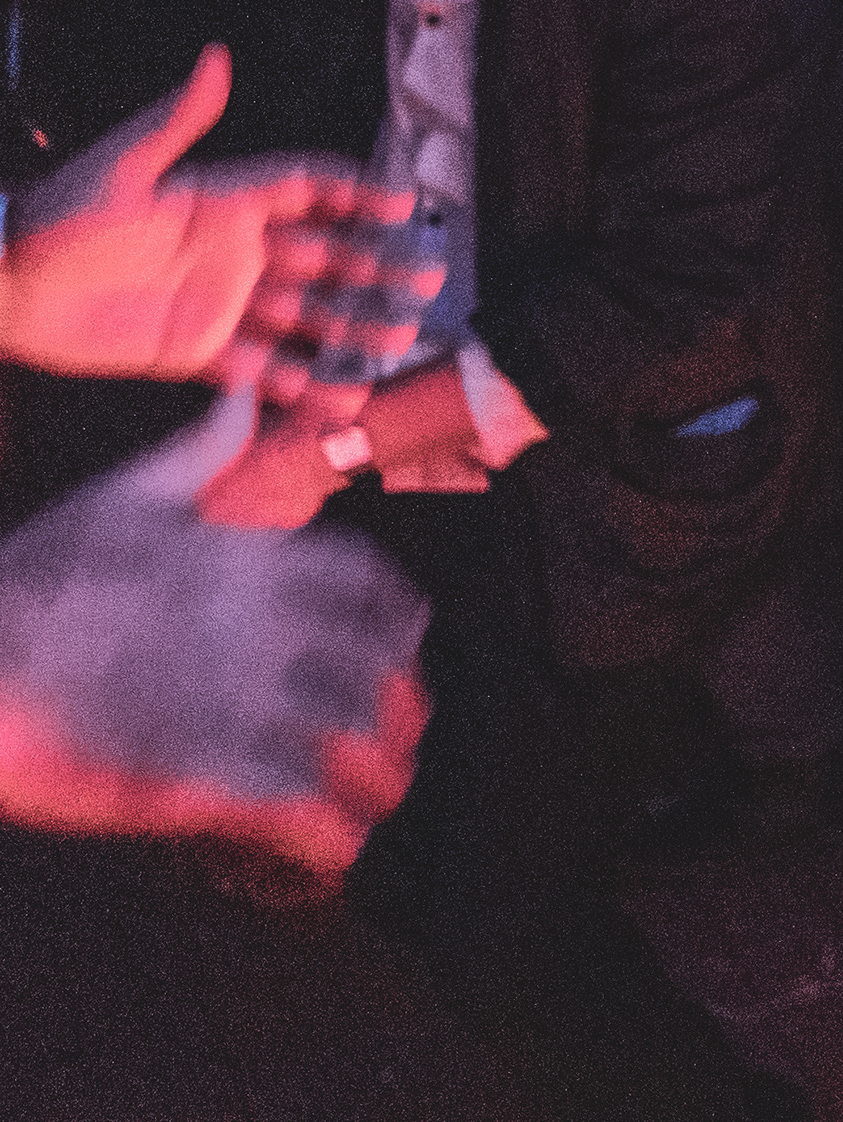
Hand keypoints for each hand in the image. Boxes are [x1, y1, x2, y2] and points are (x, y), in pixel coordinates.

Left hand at [0, 46, 425, 390]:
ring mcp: (218, 303)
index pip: (305, 191)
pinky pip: (258, 369)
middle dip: (376, 266)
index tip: (404, 205)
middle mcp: (232, 251)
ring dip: (351, 326)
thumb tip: (217, 57)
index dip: (356, 195)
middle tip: (427, 277)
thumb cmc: (57, 219)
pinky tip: (337, 395)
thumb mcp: (120, 166)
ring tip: (396, 339)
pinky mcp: (195, 351)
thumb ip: (177, 120)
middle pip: (322, 257)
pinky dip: (299, 384)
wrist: (5, 287)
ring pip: (303, 316)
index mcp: (221, 202)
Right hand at [0, 404, 427, 881]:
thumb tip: (247, 396)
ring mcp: (227, 699)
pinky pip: (296, 810)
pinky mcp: (192, 772)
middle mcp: (254, 624)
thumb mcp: (119, 497)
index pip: (371, 586)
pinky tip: (332, 850)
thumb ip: (198, 453)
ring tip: (374, 803)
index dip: (399, 621)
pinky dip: (328, 837)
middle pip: (378, 669)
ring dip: (378, 780)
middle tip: (395, 740)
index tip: (401, 646)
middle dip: (399, 711)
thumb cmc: (27, 581)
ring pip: (354, 742)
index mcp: (247, 561)